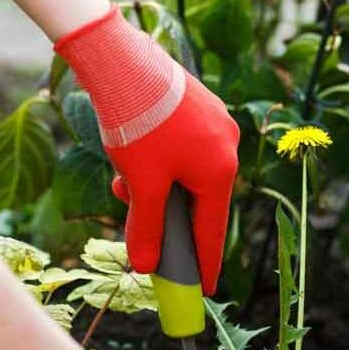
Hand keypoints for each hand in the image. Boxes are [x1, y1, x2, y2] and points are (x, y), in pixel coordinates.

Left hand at [55, 6, 237, 294]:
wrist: (122, 61)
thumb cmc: (138, 124)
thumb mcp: (141, 183)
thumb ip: (146, 227)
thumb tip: (146, 265)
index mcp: (220, 171)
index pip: (212, 230)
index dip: (204, 262)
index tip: (204, 288)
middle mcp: (226, 147)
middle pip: (198, 199)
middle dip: (166, 213)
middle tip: (143, 225)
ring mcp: (215, 124)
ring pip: (187, 172)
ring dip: (156, 185)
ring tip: (124, 178)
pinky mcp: (200, 107)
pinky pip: (185, 147)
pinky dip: (160, 160)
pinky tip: (133, 152)